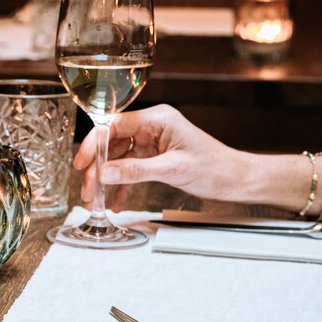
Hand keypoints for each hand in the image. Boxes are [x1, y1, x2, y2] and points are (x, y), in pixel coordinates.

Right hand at [73, 104, 243, 209]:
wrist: (238, 180)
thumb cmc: (216, 167)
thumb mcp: (173, 169)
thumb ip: (136, 171)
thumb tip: (105, 174)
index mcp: (158, 119)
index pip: (114, 126)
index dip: (94, 144)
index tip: (83, 163)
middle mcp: (152, 127)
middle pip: (112, 143)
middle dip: (98, 168)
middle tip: (88, 189)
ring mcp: (152, 142)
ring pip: (118, 158)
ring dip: (106, 179)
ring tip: (96, 199)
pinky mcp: (155, 158)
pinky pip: (130, 169)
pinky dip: (122, 186)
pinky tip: (116, 201)